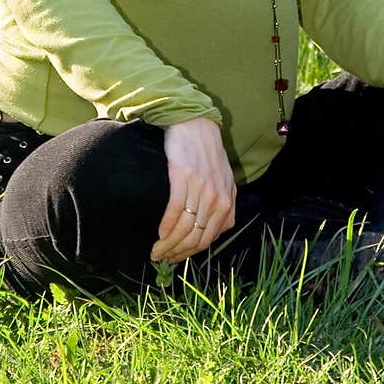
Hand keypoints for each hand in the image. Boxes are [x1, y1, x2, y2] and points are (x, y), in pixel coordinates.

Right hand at [152, 116, 236, 264]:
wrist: (196, 124)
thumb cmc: (208, 153)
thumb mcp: (224, 180)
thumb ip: (224, 205)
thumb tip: (218, 230)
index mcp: (227, 201)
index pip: (208, 238)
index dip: (190, 253)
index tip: (175, 258)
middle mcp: (216, 198)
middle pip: (196, 238)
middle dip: (177, 253)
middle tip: (161, 258)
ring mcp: (201, 188)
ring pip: (185, 228)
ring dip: (168, 245)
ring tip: (156, 251)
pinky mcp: (183, 178)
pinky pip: (174, 211)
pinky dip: (166, 227)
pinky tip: (158, 234)